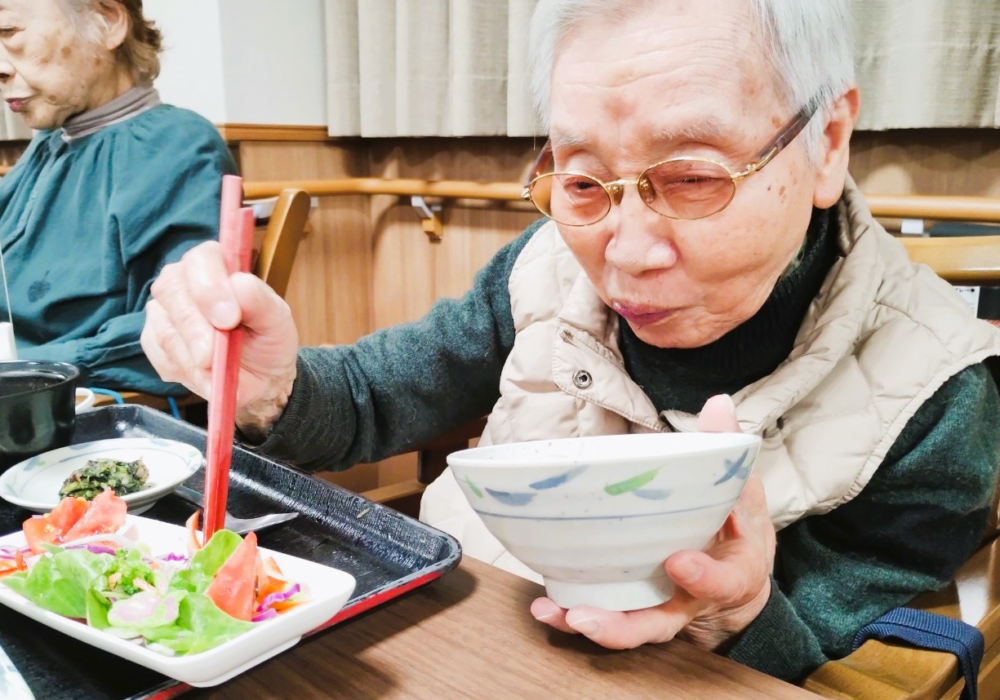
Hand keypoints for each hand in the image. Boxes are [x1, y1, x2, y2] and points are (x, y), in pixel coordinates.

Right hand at [141, 242, 299, 435]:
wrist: (261, 376)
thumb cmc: (267, 338)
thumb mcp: (276, 319)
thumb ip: (260, 300)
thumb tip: (239, 284)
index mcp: (216, 264)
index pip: (201, 260)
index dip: (210, 288)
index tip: (228, 319)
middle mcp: (183, 281)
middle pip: (172, 291)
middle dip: (194, 328)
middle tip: (212, 356)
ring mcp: (164, 311)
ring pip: (165, 330)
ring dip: (193, 358)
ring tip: (218, 371)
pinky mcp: (153, 341)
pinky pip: (161, 356)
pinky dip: (186, 372)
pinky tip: (207, 377)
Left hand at [530, 394, 774, 650]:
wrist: (736, 571)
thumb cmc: (736, 526)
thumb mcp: (743, 489)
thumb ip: (728, 450)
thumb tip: (718, 405)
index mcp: (730, 574)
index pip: (721, 582)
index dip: (701, 576)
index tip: (677, 561)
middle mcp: (691, 600)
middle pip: (659, 623)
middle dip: (622, 624)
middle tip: (586, 617)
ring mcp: (660, 608)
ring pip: (627, 627)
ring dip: (590, 623)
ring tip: (558, 613)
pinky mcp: (633, 606)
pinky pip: (604, 615)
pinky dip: (572, 615)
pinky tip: (545, 606)